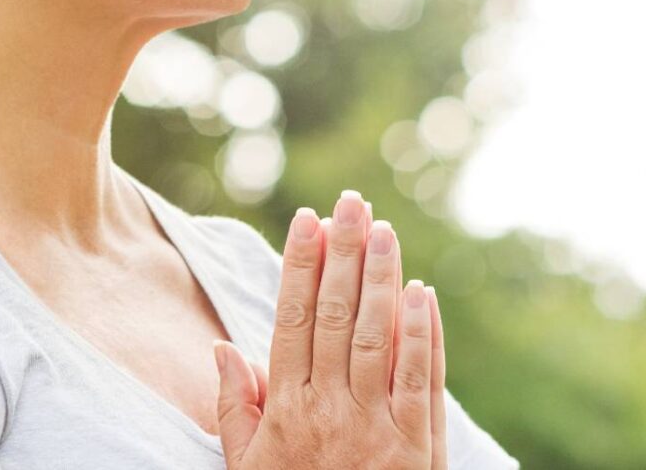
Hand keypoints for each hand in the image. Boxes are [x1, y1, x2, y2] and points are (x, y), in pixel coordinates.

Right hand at [212, 190, 449, 469]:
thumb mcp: (248, 469)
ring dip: (382, 279)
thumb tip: (222, 349)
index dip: (302, 267)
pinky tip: (421, 293)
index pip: (294, 322)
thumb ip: (236, 409)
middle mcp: (331, 412)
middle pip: (338, 318)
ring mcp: (377, 427)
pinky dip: (423, 333)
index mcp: (287, 412)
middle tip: (350, 202)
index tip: (308, 220)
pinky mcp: (417, 447)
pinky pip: (421, 379)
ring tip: (384, 230)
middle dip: (344, 254)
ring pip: (379, 338)